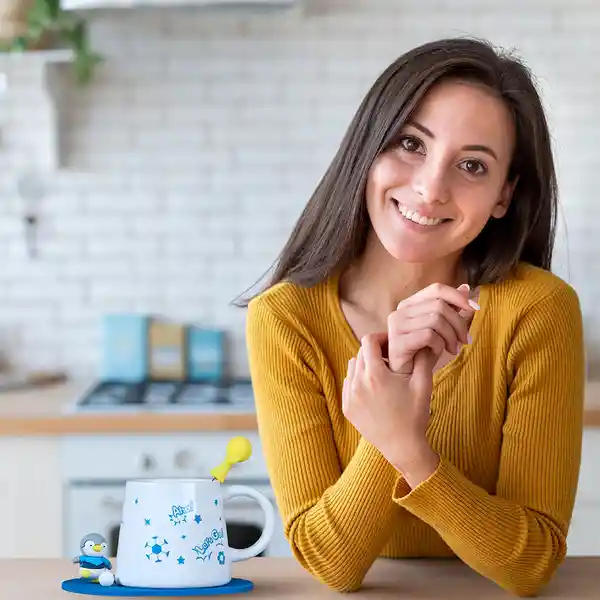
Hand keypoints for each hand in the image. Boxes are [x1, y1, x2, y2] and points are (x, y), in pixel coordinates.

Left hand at [342, 333, 439, 487]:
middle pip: (360, 353)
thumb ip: (423, 359)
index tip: (391, 345)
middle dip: (374, 352)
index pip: (369, 341)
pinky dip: (359, 381)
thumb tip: (422, 340)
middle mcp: (357, 384)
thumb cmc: (415, 415)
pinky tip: (375, 389)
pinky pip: (348, 383)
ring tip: (382, 374)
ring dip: (365, 365)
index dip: (381, 338)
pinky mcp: (347, 408)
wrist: (403, 447)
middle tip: (389, 358)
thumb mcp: (423, 385)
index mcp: (375, 375)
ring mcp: (349, 397)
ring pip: (353, 367)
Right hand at [388, 283, 477, 375]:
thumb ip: (449, 307)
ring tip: (453, 349)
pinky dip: (439, 344)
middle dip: (458, 323)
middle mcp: (400, 311)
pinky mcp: (398, 342)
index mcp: (409, 304)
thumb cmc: (422, 351)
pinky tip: (437, 352)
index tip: (475, 309)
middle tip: (465, 340)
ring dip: (451, 336)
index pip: (436, 289)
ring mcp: (396, 326)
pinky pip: (429, 335)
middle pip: (439, 305)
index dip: (458, 297)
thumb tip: (465, 288)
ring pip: (436, 320)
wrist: (406, 376)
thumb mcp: (440, 327)